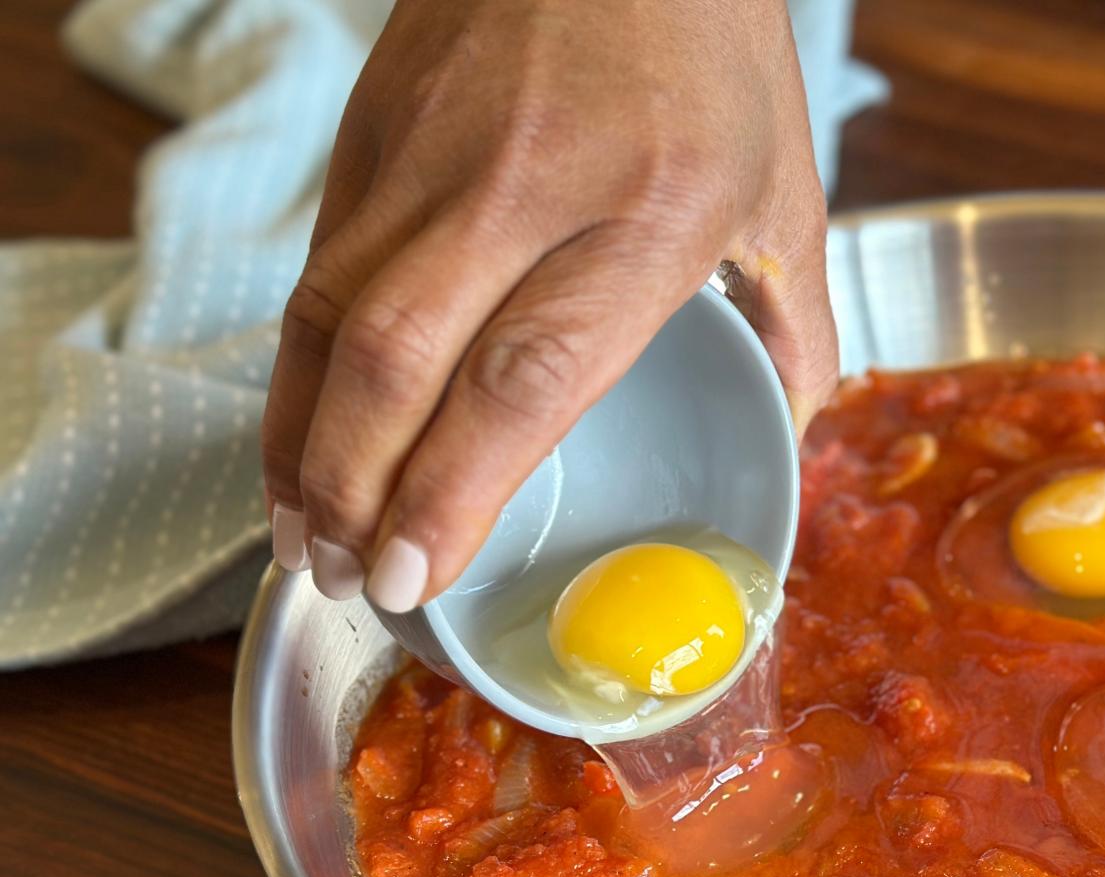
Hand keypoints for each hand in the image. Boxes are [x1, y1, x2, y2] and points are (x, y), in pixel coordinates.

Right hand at [261, 0, 835, 609]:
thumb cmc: (712, 46)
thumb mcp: (786, 184)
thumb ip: (797, 323)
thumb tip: (795, 432)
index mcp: (650, 211)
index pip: (529, 375)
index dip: (456, 488)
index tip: (418, 572)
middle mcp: (524, 184)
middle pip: (404, 362)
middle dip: (359, 493)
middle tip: (353, 586)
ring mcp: (431, 151)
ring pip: (333, 319)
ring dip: (305, 445)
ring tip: (305, 542)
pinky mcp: (371, 128)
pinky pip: (319, 271)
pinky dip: (298, 371)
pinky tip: (303, 440)